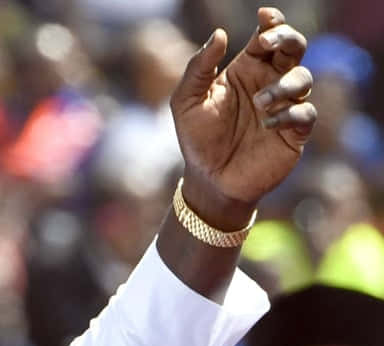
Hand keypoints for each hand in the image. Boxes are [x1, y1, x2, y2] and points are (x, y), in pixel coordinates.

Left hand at [171, 7, 314, 227]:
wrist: (208, 180)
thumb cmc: (197, 139)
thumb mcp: (187, 102)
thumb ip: (199, 68)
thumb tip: (220, 33)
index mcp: (247, 69)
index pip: (268, 36)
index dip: (273, 22)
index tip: (265, 17)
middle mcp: (270, 82)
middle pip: (294, 47)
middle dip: (287, 38)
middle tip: (268, 43)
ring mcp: (285, 106)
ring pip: (302, 78)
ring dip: (283, 85)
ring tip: (259, 103)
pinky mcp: (294, 133)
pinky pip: (306, 114)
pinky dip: (290, 114)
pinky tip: (268, 123)